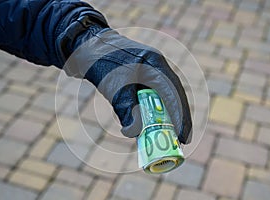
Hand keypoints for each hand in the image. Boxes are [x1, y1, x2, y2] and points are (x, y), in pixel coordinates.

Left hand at [57, 17, 191, 143]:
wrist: (86, 46)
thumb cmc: (101, 62)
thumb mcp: (114, 88)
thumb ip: (126, 110)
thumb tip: (135, 133)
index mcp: (155, 63)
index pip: (172, 93)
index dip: (179, 116)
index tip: (182, 136)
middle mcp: (157, 66)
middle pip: (174, 95)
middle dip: (178, 117)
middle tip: (183, 139)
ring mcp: (150, 70)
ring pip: (164, 96)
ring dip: (167, 115)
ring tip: (172, 134)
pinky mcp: (141, 76)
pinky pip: (152, 95)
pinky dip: (154, 110)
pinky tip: (154, 122)